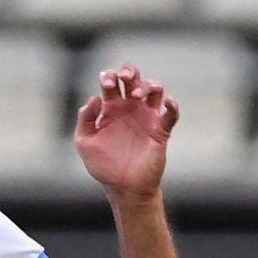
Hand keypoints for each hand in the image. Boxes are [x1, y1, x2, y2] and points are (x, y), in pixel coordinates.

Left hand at [75, 62, 179, 201]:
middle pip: (134, 79)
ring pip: (155, 90)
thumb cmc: (102, 165)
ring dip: (147, 85)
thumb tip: (95, 98)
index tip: (107, 84)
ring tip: (136, 95)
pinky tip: (167, 103)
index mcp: (110, 109)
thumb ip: (85, 119)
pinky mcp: (161, 131)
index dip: (110, 76)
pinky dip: (172, 106)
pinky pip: (172, 114)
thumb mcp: (85, 141)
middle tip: (124, 78)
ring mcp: (146, 118)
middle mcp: (129, 109)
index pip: (112, 83)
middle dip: (130, 71)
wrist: (123, 187)